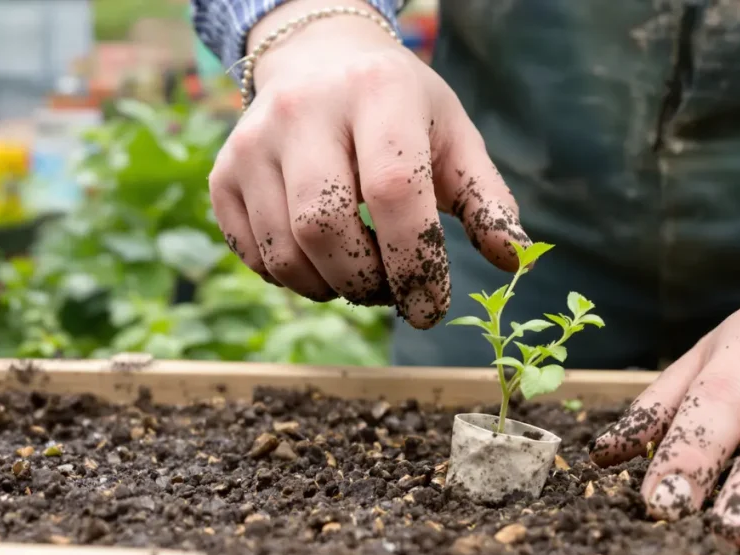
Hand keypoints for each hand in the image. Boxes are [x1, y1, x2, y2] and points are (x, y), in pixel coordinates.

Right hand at [208, 0, 530, 328]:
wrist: (319, 62)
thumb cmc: (401, 110)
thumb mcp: (454, 138)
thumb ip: (487, 200)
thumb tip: (516, 261)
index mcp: (377, 93)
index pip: (393, 191)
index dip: (415, 263)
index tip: (432, 307)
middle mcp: (304, 111)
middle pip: (326, 226)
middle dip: (368, 282)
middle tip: (394, 291)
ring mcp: (253, 141)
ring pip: (286, 250)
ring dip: (332, 288)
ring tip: (364, 276)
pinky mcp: (223, 172)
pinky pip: (254, 255)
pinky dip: (294, 279)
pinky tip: (324, 262)